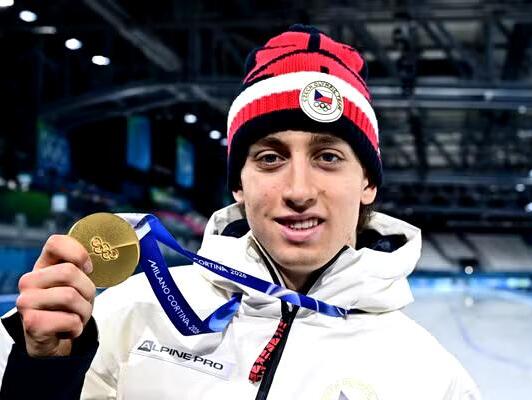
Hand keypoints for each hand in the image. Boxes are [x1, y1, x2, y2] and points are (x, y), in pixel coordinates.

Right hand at [16, 234, 95, 356]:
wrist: (52, 338)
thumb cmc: (67, 306)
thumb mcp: (75, 282)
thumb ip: (81, 265)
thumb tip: (104, 251)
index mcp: (42, 265)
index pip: (56, 242)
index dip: (78, 253)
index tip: (88, 268)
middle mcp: (29, 281)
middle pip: (69, 272)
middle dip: (87, 290)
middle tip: (84, 301)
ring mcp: (26, 302)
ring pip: (71, 296)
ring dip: (84, 311)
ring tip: (76, 316)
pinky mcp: (31, 323)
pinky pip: (69, 320)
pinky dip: (77, 327)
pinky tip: (68, 329)